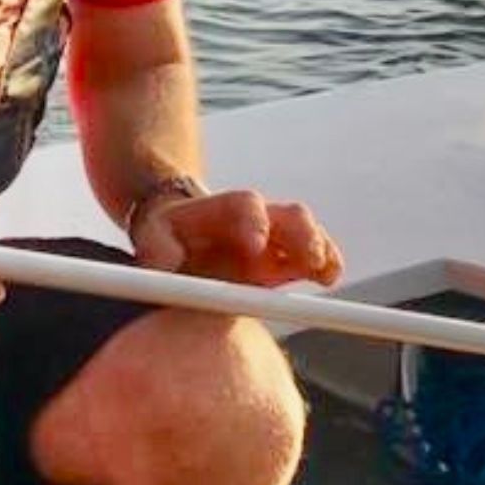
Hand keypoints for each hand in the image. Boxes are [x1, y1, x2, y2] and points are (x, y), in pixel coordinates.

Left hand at [130, 187, 342, 288]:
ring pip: (308, 233)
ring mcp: (277, 237)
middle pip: (289, 215)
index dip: (254, 223)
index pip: (244, 206)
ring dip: (320, 250)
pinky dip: (327, 265)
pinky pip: (316, 257)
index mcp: (225, 209)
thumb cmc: (167, 234)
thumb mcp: (154, 236)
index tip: (257, 244)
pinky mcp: (288, 259)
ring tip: (325, 272)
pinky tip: (330, 277)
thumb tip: (162, 263)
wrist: (183, 234)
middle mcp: (259, 218)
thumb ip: (157, 248)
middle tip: (309, 259)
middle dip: (302, 236)